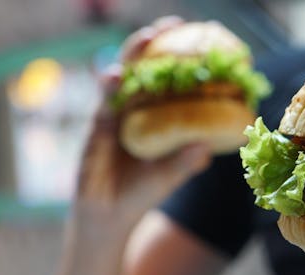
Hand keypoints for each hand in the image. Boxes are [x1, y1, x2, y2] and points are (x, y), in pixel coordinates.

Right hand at [74, 16, 209, 239]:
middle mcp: (132, 110)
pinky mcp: (95, 132)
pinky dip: (107, 92)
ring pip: (118, 80)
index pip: (163, 78)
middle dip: (150, 45)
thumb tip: (208, 147)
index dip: (175, 56)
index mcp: (152, 116)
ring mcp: (112, 118)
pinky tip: (112, 78)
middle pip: (139, 68)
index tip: (193, 34)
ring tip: (143, 44)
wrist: (110, 218)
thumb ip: (185, 162)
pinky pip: (102, 108)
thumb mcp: (169, 177)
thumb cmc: (142, 193)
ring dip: (128, 60)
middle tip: (167, 26)